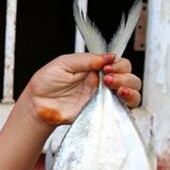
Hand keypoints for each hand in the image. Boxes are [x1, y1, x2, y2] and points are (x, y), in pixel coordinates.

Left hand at [23, 53, 142, 126]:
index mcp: (94, 68)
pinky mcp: (102, 113)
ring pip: (132, 92)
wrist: (37, 104)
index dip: (118, 63)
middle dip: (124, 75)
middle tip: (107, 77)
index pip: (118, 63)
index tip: (107, 66)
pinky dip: (127, 104)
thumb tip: (107, 57)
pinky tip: (118, 99)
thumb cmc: (46, 84)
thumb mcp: (63, 63)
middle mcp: (102, 83)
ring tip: (115, 88)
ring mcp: (104, 99)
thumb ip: (85, 59)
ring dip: (129, 88)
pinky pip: (124, 110)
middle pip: (130, 76)